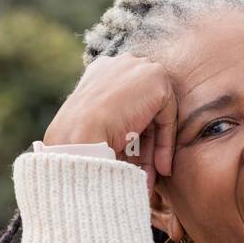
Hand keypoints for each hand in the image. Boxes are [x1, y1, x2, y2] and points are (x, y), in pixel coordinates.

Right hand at [43, 53, 177, 197]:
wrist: (80, 137)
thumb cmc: (76, 141)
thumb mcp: (89, 129)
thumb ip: (110, 126)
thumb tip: (124, 146)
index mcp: (99, 73)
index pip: (122, 104)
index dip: (129, 135)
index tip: (128, 161)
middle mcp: (119, 65)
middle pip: (141, 109)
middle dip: (144, 145)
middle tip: (144, 173)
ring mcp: (138, 69)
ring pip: (155, 115)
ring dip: (154, 149)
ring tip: (150, 177)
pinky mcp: (156, 79)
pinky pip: (167, 116)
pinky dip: (165, 143)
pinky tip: (159, 168)